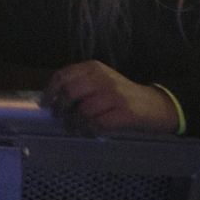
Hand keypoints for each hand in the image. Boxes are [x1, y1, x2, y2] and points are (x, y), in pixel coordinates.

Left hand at [42, 61, 178, 134]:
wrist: (155, 105)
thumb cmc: (122, 94)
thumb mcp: (100, 81)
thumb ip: (80, 84)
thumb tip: (52, 99)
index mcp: (93, 68)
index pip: (63, 75)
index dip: (50, 91)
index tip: (44, 104)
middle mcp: (102, 78)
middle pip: (69, 92)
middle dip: (61, 108)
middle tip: (61, 119)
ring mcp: (114, 94)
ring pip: (82, 111)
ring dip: (75, 123)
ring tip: (75, 128)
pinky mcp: (125, 112)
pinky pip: (98, 124)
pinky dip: (89, 131)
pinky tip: (90, 132)